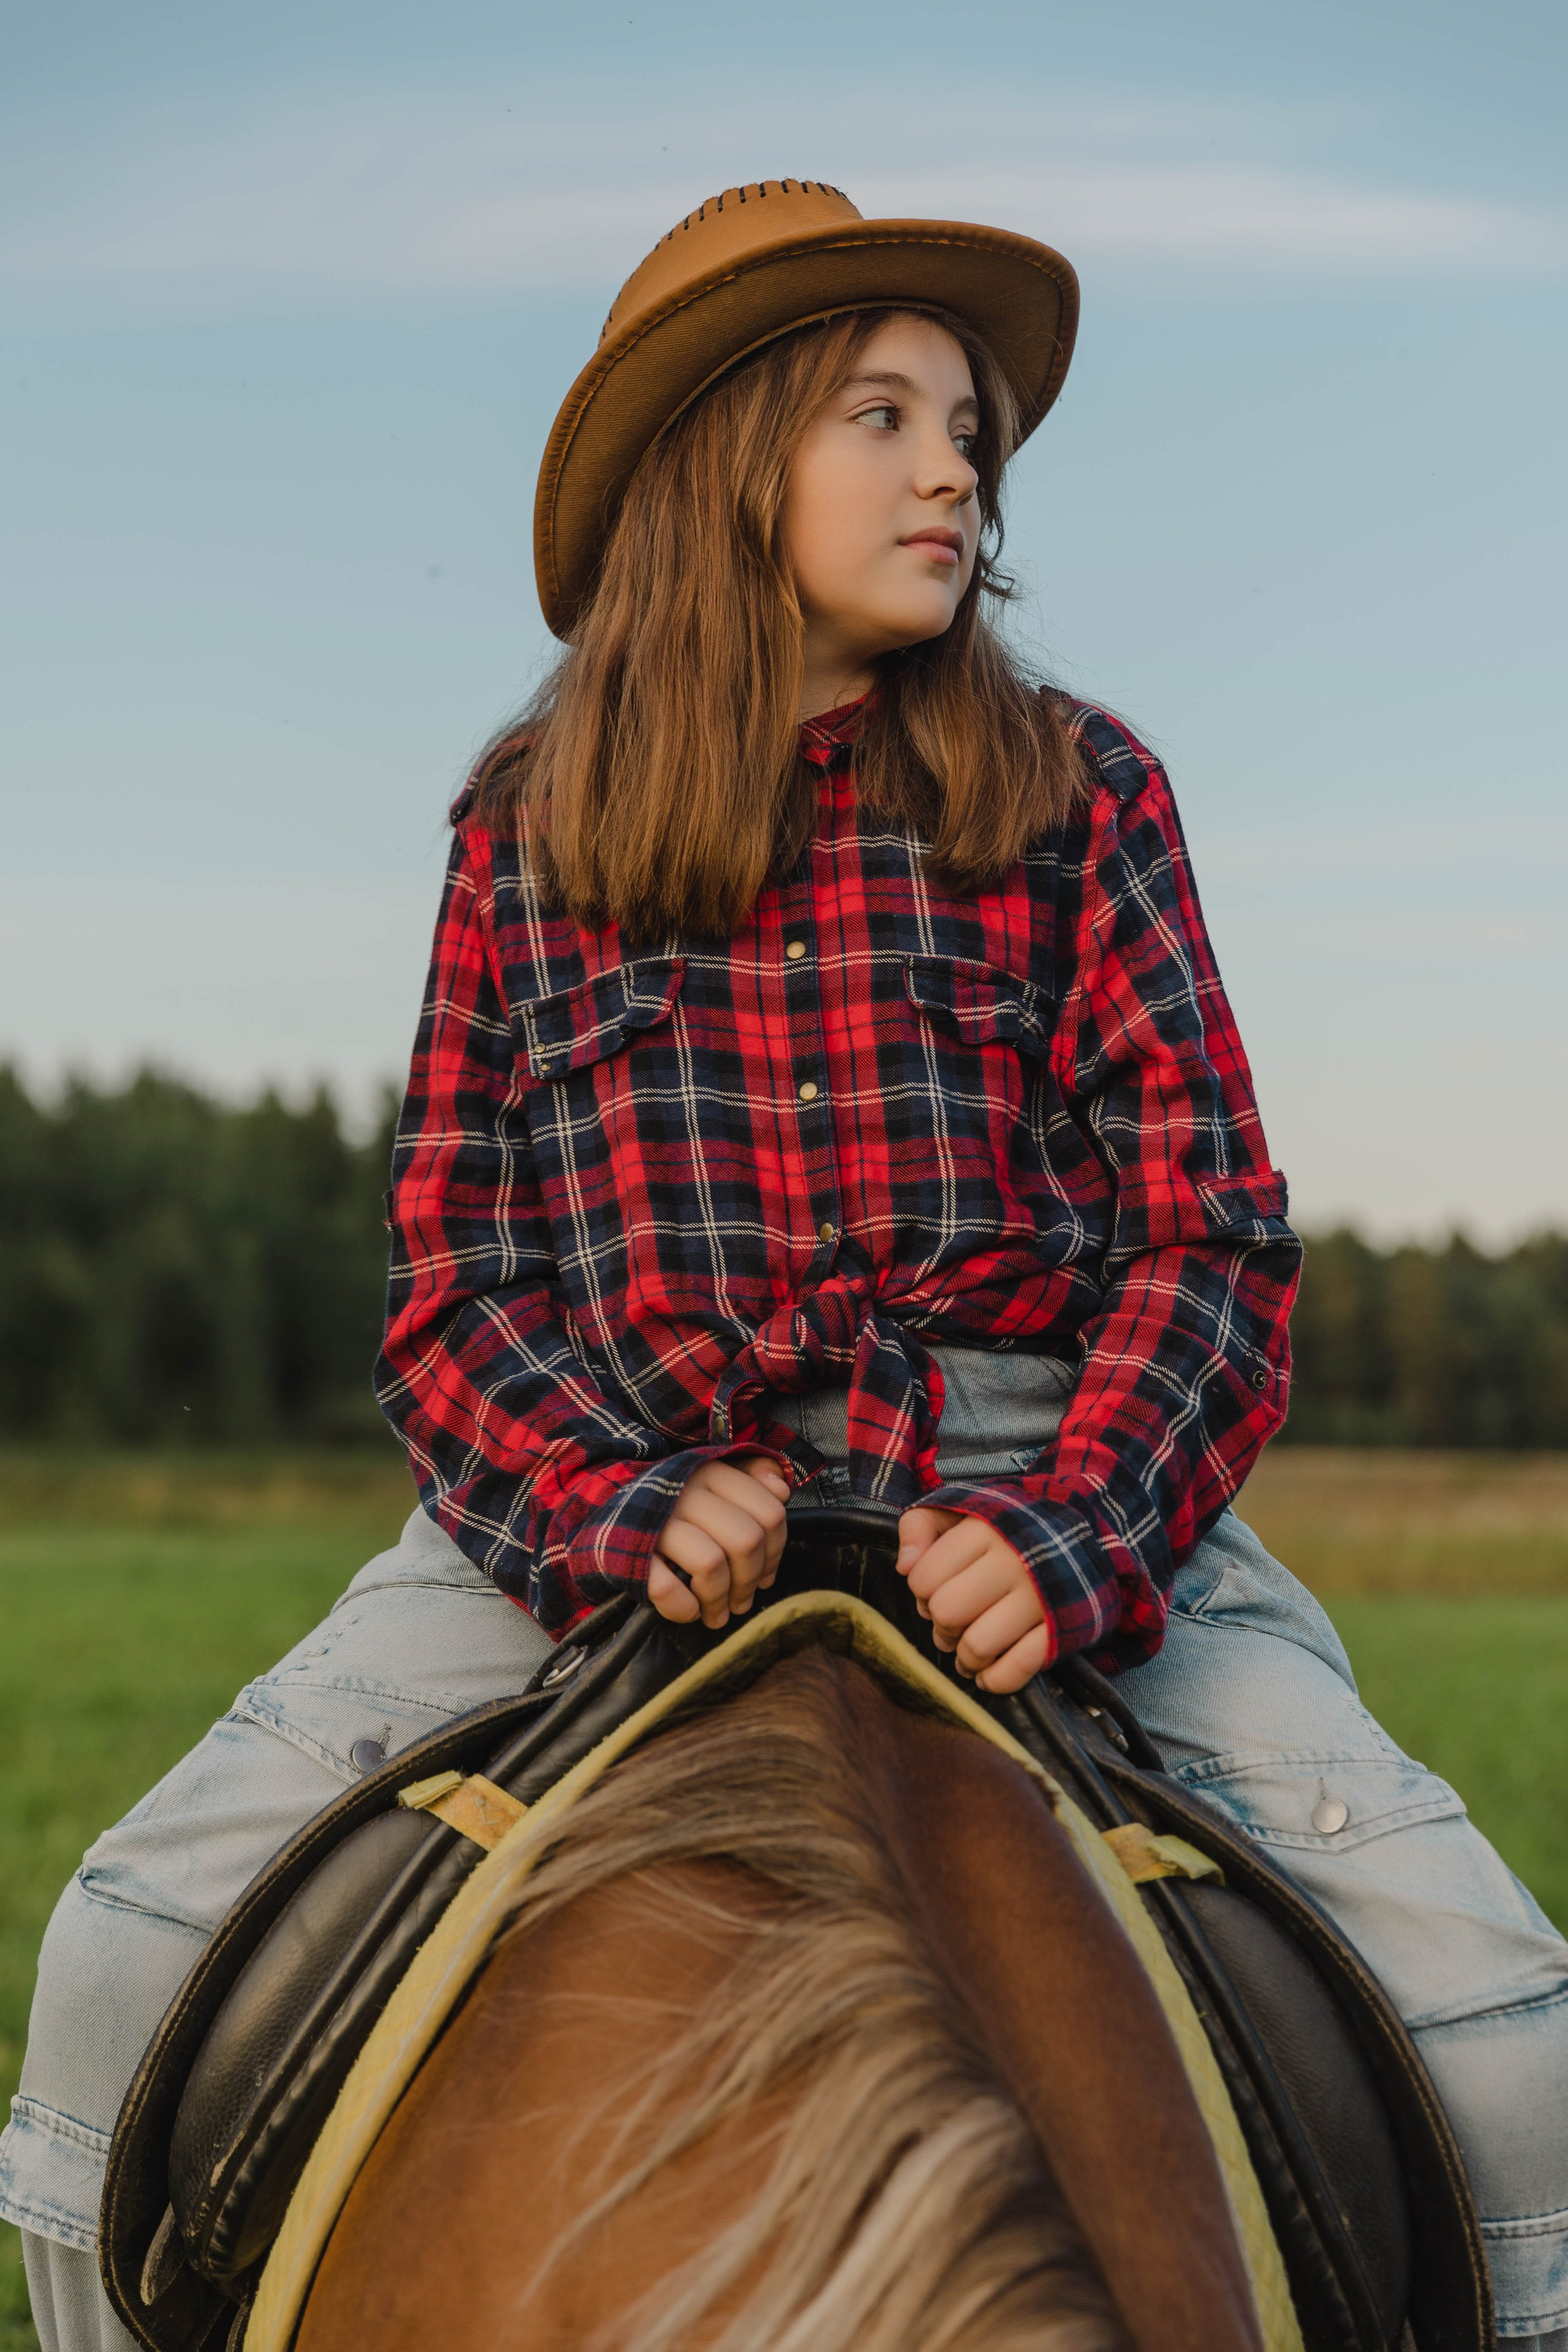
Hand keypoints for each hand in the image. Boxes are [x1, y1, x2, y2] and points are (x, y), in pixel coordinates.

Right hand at [647, 1456, 791, 1628]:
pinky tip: (688, 1611)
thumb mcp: (711, 1486)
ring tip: (716, 1613)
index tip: (766, 1576)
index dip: (775, 1553)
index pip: (769, 1513)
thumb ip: (750, 1480)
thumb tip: (781, 1489)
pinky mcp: (632, 1553)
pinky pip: (667, 1588)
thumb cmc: (670, 1511)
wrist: (605, 1520)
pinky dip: (683, 1608)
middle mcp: (686, 1491)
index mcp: (711, 1473)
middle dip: (750, 1582)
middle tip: (742, 1602)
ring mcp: (657, 1521)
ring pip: (711, 1565)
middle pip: (746, 1541)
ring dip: (719, 1600)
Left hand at [896, 1507, 1049, 1693]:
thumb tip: (904, 1566)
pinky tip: (987, 1673)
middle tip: (951, 1622)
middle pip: (947, 1613)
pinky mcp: (1059, 1630)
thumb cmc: (1000, 1531)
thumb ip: (918, 1527)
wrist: (1073, 1540)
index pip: (924, 1578)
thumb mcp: (957, 1512)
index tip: (935, 1590)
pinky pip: (1018, 1668)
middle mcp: (1014, 1562)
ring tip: (968, 1649)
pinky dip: (996, 1680)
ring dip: (965, 1658)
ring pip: (977, 1646)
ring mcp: (1040, 1599)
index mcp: (985, 1531)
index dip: (920, 1592)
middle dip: (941, 1625)